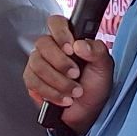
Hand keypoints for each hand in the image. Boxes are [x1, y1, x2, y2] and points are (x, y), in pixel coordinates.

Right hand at [25, 13, 113, 132]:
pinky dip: (50, 93)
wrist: (88, 112)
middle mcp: (51, 48)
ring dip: (58, 82)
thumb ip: (97, 50)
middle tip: (76, 74)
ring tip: (74, 91)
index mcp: (68, 39)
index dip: (60, 33)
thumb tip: (80, 44)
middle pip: (43, 43)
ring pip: (37, 64)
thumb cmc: (95, 86)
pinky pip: (33, 81)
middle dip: (60, 63)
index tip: (71, 49)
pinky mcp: (32, 80)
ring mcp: (38, 63)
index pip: (55, 22)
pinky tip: (63, 98)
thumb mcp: (104, 67)